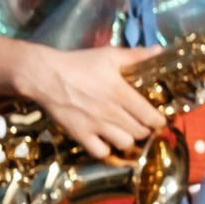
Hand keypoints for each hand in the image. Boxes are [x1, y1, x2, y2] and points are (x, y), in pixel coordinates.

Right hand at [12, 44, 164, 158]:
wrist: (45, 75)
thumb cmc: (78, 63)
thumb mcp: (109, 55)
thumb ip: (136, 55)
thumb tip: (159, 50)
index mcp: (121, 93)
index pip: (150, 116)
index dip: (159, 121)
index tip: (159, 120)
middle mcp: (112, 113)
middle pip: (140, 132)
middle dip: (145, 130)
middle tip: (142, 125)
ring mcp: (96, 126)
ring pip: (124, 143)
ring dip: (129, 140)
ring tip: (126, 133)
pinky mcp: (80, 134)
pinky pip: (100, 152)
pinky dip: (107, 150)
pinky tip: (106, 142)